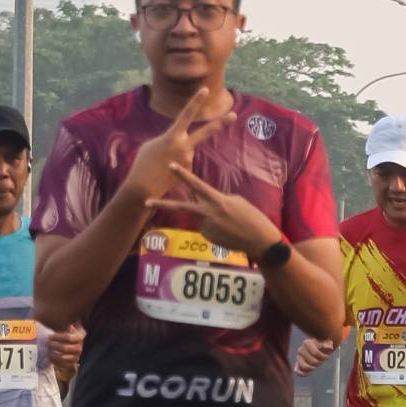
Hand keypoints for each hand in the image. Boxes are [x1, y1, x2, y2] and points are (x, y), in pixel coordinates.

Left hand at [46, 321, 84, 374]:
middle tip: (48, 344)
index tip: (49, 336)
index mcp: (80, 335)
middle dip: (55, 347)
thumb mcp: (63, 324)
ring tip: (48, 351)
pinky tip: (50, 357)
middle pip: (67, 349)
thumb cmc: (62, 329)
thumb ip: (60, 323)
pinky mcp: (73, 363)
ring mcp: (77, 355)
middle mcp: (80, 346)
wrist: (66, 339)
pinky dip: (56, 362)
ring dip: (55, 355)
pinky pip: (65, 365)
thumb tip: (47, 323)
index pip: (69, 338)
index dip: (58, 338)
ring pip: (66, 358)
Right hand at [123, 90, 233, 207]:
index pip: (186, 114)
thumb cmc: (143, 165)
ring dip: (175, 158)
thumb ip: (167, 140)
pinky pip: (184, 166)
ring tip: (160, 167)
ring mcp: (188, 160)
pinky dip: (175, 168)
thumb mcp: (152, 146)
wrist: (142, 188)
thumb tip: (178, 143)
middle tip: (234, 115)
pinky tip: (164, 175)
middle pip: (205, 132)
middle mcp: (184, 146)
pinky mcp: (189, 172)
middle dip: (220, 123)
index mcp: (172, 136)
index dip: (195, 101)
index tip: (205, 90)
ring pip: (186, 153)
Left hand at [163, 166, 280, 260]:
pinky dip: (213, 226)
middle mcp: (208, 214)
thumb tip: (205, 200)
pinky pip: (205, 227)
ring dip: (208, 217)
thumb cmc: (251, 218)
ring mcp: (206, 228)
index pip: (196, 185)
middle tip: (145, 202)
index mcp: (217, 200)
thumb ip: (217, 199)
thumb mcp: (235, 201)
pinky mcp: (207, 238)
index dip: (182, 174)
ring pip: (198, 217)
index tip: (170, 165)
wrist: (259, 241)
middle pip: (181, 207)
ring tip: (228, 223)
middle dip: (162, 205)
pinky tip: (227, 231)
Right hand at [295, 338, 336, 375]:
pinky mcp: (298, 364)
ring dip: (312, 368)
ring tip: (315, 367)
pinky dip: (302, 373)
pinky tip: (309, 373)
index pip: (316, 353)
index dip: (323, 357)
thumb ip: (328, 345)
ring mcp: (299, 357)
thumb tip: (329, 348)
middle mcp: (301, 350)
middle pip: (312, 361)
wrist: (318, 347)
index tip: (327, 357)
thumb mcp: (327, 342)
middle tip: (321, 361)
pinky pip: (297, 370)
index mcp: (307, 343)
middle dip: (319, 363)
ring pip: (303, 366)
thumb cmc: (323, 344)